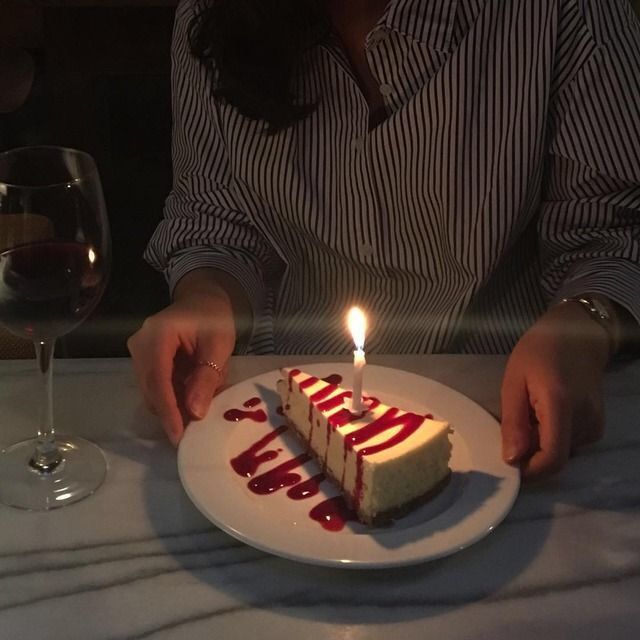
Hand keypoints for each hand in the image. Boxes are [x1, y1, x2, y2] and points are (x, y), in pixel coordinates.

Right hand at [127, 270, 236, 445]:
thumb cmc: (215, 319)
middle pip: (151, 388)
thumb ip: (206, 377)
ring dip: (172, 405)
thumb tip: (195, 413)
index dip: (168, 410)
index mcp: (158, 334)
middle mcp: (140, 343)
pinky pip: (154, 384)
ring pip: (151, 390)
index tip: (177, 435)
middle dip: (171, 412)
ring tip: (196, 411)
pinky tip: (189, 399)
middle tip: (193, 432)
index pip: (158, 380)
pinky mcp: (142, 359)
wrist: (203, 299)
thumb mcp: (219, 346)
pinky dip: (171, 395)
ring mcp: (137, 351)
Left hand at [500, 302, 610, 479]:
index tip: (509, 464)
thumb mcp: (514, 381)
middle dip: (530, 454)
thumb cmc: (539, 352)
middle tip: (513, 428)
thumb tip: (511, 459)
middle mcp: (584, 420)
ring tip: (530, 414)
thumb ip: (513, 421)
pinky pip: (569, 444)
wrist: (577, 335)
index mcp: (561, 405)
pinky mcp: (597, 426)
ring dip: (540, 443)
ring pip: (560, 452)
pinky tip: (544, 414)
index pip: (552, 458)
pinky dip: (552, 437)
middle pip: (555, 459)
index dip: (530, 471)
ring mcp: (595, 424)